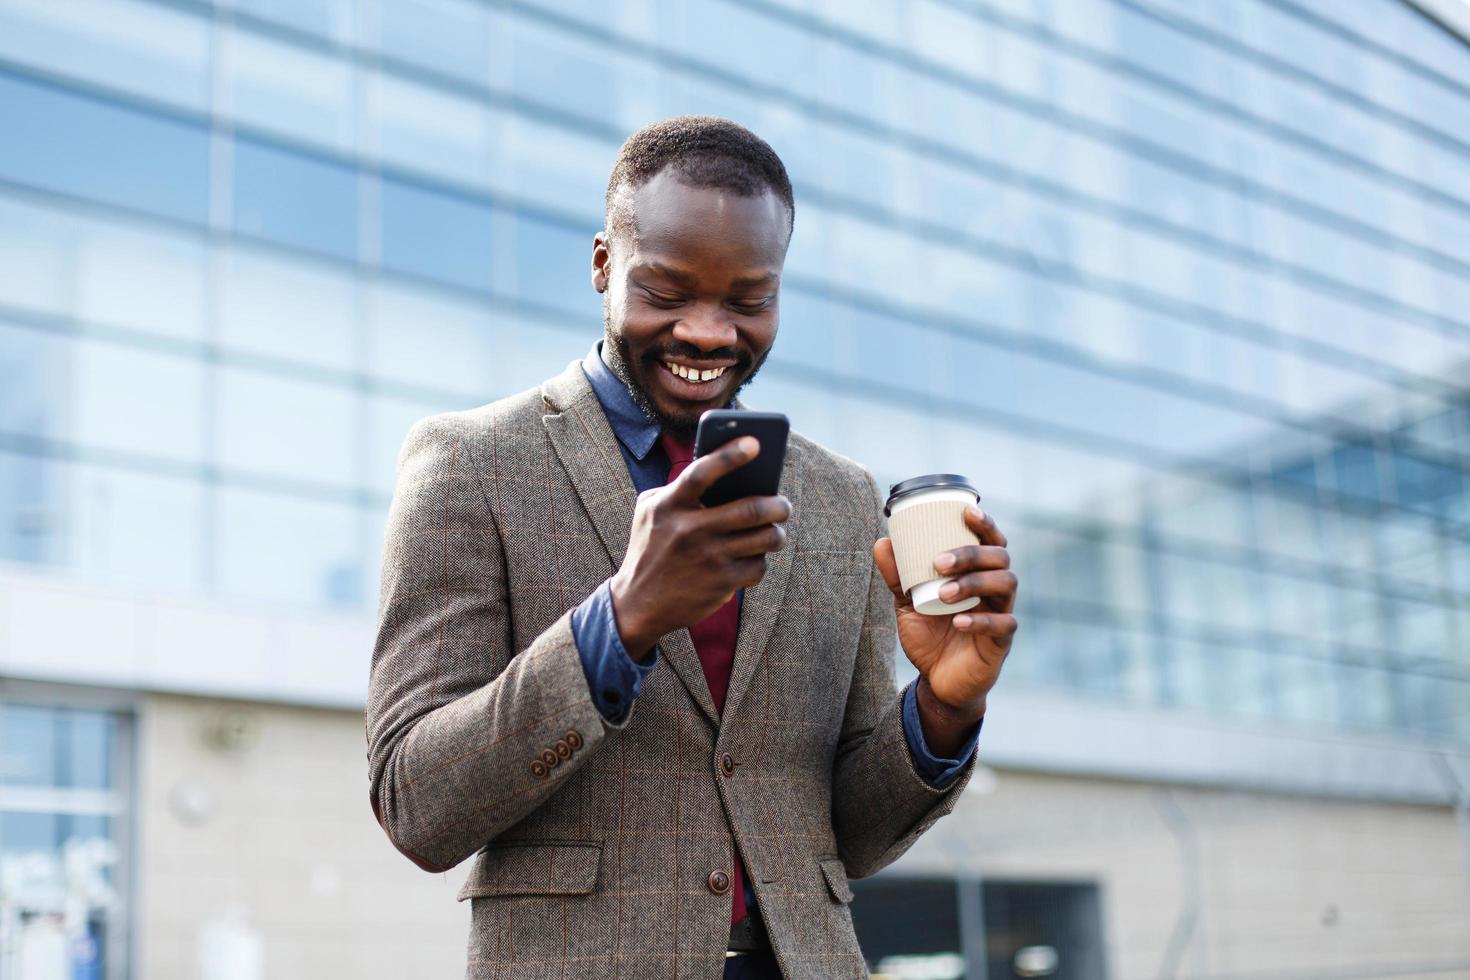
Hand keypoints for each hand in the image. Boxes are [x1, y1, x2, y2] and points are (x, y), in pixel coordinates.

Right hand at [610, 436, 791, 659]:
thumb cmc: (650, 548)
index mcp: (669, 506)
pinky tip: (753, 558)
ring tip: (775, 530)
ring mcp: (708, 558)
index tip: (755, 443)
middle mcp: (690, 530)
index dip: (730, 455)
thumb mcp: (651, 512)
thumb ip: (678, 488)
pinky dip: (761, 560)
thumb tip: (727, 470)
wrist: (638, 603)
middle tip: (783, 505)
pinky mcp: (722, 583)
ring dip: (777, 533)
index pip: (702, 472)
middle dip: (778, 505)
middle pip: (751, 509)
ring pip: (764, 538)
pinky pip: (758, 565)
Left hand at [872, 502, 1016, 724]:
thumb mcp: (907, 605)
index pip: (991, 541)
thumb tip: (882, 542)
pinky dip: (981, 620)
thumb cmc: (929, 635)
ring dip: (973, 583)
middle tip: (940, 562)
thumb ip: (898, 577)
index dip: (985, 524)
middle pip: (1000, 558)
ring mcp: (1002, 613)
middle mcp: (995, 589)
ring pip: (1006, 585)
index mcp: (977, 574)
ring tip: (943, 594)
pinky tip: (959, 621)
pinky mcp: (1002, 642)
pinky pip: (1003, 625)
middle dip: (972, 554)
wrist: (937, 682)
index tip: (966, 511)